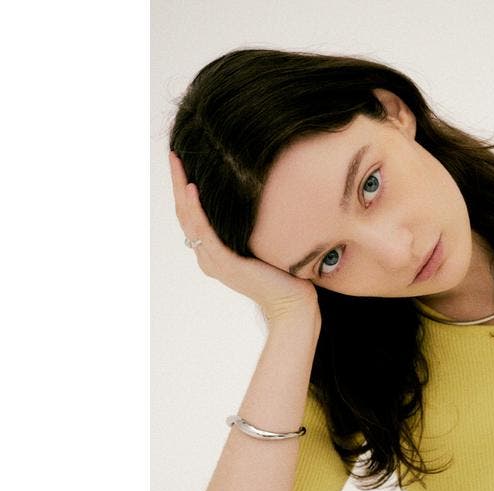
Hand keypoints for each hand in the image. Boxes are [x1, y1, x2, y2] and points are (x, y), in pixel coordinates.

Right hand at [169, 152, 318, 324]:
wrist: (293, 304)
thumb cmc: (285, 277)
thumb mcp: (262, 247)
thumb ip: (251, 231)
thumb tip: (258, 204)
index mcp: (214, 255)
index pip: (192, 217)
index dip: (184, 190)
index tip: (184, 164)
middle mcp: (208, 258)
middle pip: (184, 214)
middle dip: (177, 183)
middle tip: (173, 155)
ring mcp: (215, 262)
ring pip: (190, 219)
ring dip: (181, 188)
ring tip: (177, 163)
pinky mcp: (226, 263)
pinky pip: (205, 232)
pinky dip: (197, 209)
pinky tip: (193, 188)